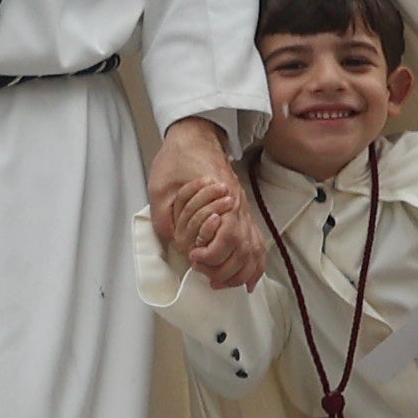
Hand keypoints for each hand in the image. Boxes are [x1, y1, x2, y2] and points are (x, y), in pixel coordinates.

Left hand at [146, 116, 262, 286]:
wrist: (195, 136)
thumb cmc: (178, 159)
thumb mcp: (161, 188)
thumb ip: (167, 218)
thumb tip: (174, 243)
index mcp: (220, 199)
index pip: (228, 237)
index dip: (213, 255)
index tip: (195, 257)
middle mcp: (237, 207)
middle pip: (244, 250)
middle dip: (224, 270)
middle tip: (204, 273)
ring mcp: (243, 211)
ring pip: (253, 251)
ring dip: (239, 273)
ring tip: (220, 282)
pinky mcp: (242, 213)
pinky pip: (256, 244)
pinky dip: (254, 265)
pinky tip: (248, 280)